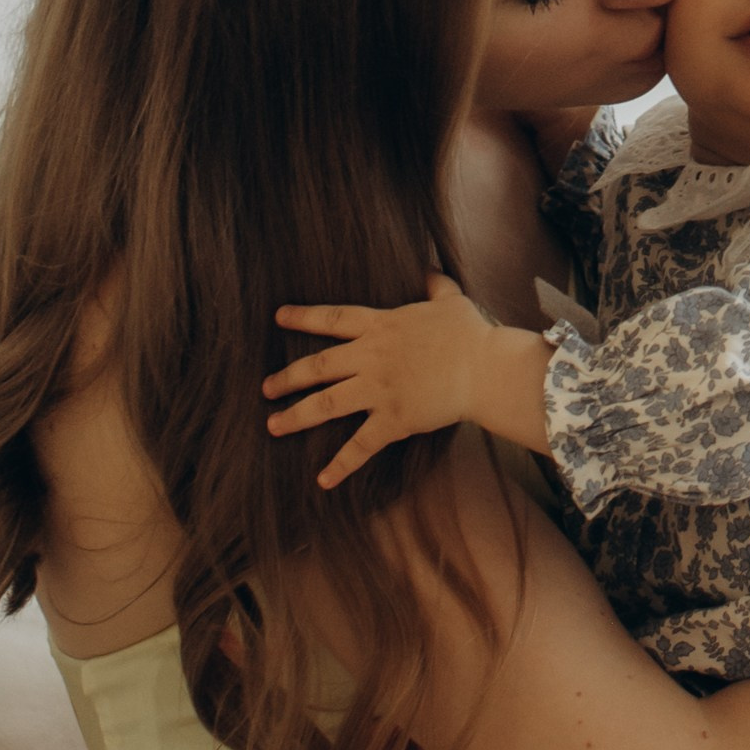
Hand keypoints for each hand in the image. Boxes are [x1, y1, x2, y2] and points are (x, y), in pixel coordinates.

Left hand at [266, 276, 552, 485]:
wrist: (484, 369)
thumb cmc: (469, 333)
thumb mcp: (450, 299)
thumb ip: (434, 285)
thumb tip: (428, 269)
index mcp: (381, 326)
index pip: (333, 318)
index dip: (303, 317)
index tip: (278, 317)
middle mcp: (371, 357)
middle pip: (318, 366)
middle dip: (287, 377)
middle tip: (265, 388)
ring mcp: (379, 390)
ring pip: (326, 404)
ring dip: (296, 416)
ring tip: (272, 425)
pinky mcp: (393, 420)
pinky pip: (361, 446)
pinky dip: (341, 465)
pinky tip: (322, 480)